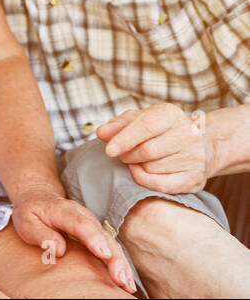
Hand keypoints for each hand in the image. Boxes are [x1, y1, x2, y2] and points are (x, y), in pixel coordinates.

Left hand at [10, 186, 136, 293]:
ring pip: (112, 244)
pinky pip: (112, 250)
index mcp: (63, 211)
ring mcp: (93, 225)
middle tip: (120, 279)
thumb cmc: (32, 212)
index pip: (80, 224)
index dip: (93, 238)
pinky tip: (126, 282)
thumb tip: (58, 248)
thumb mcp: (26, 221)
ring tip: (127, 285)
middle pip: (103, 236)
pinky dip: (120, 265)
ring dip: (121, 265)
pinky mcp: (98, 235)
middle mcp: (83, 217)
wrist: (39, 197)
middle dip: (114, 258)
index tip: (104, 253)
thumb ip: (41, 234)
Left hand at [96, 103, 212, 194]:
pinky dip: (145, 181)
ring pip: (152, 169)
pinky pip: (162, 185)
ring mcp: (195, 157)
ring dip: (138, 167)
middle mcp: (188, 134)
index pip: (147, 125)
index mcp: (172, 114)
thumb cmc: (160, 131)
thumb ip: (118, 125)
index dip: (125, 139)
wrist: (199, 146)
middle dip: (128, 155)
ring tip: (140, 161)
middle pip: (147, 151)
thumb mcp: (139, 120)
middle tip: (124, 155)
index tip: (109, 150)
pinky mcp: (196, 178)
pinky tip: (143, 173)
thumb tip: (101, 132)